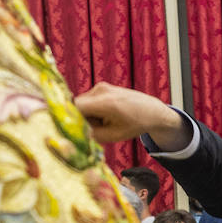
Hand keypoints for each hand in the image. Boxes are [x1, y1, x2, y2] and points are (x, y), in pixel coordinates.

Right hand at [73, 82, 191, 148]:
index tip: (72, 130)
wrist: (152, 110)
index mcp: (106, 102)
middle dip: (81, 119)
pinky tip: (106, 115)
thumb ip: (92, 135)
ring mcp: (101, 87)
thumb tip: (74, 133)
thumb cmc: (135, 124)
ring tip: (105, 122)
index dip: (70, 118)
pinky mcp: (101, 87)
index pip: (76, 107)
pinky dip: (93, 111)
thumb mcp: (114, 135)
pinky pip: (88, 101)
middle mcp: (101, 90)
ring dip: (88, 116)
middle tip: (97, 129)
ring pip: (82, 104)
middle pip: (77, 106)